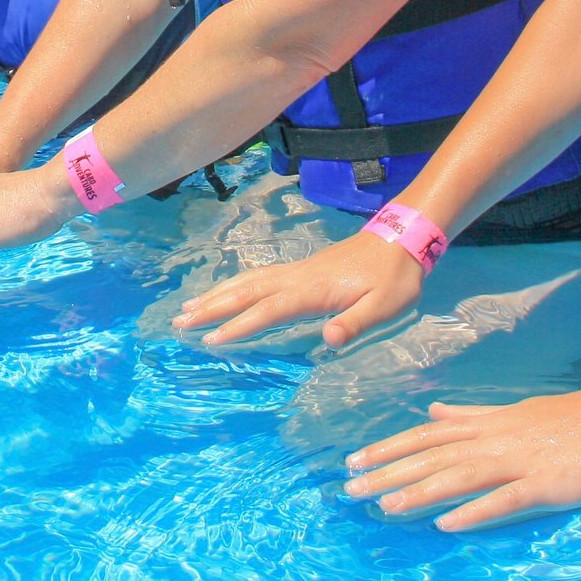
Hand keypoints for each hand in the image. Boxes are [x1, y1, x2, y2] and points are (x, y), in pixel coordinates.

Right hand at [175, 232, 422, 347]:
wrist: (399, 240)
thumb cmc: (393, 278)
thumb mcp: (385, 306)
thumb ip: (355, 323)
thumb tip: (328, 341)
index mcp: (313, 290)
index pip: (268, 310)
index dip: (238, 325)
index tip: (212, 339)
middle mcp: (297, 277)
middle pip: (247, 292)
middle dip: (213, 307)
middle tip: (181, 321)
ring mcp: (296, 270)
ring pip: (248, 281)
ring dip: (218, 294)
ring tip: (191, 307)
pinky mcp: (300, 269)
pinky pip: (258, 277)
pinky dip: (235, 284)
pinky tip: (226, 291)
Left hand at [343, 381, 580, 530]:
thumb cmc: (570, 418)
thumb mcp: (514, 411)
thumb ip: (472, 416)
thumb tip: (435, 412)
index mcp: (485, 425)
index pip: (424, 436)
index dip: (387, 448)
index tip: (352, 460)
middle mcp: (493, 441)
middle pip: (430, 457)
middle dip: (387, 472)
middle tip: (348, 487)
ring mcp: (518, 462)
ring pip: (457, 477)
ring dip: (419, 492)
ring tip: (384, 505)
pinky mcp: (545, 485)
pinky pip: (504, 500)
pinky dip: (475, 511)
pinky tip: (447, 523)